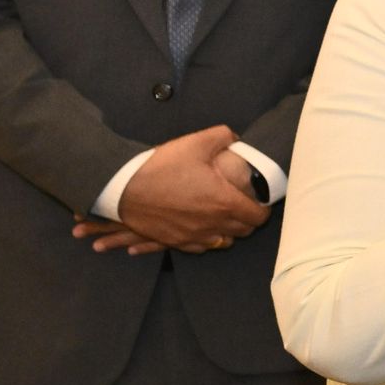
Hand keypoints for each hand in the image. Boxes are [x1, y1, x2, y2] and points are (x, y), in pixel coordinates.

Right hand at [104, 126, 268, 251]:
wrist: (122, 188)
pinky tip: (202, 226)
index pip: (258, 217)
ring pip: (223, 242)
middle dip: (247, 219)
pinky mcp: (175, 241)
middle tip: (242, 205)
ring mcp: (193, 236)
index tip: (259, 200)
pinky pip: (200, 248)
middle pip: (243, 231)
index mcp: (223, 202)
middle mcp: (212, 224)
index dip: (262, 209)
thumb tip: (236, 139)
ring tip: (224, 216)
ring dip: (228, 231)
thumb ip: (223, 137)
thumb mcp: (196, 142)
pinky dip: (206, 239)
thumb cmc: (161, 166)